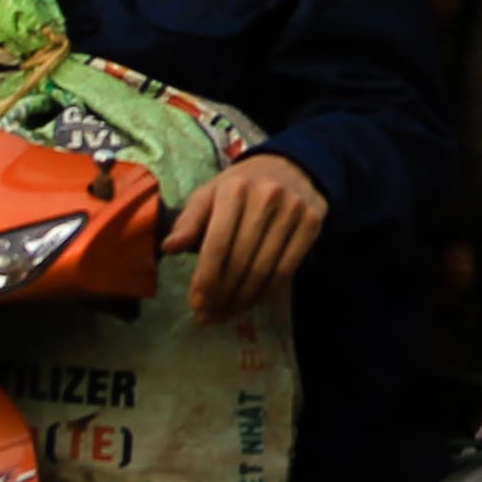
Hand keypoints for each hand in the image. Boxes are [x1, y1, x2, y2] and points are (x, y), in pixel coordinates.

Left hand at [164, 151, 329, 315]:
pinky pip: (287, 269)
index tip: (196, 304)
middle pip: (240, 261)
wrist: (290, 166)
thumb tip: (169, 247)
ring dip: (242, 299)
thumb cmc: (241, 186)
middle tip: (209, 316)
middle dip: (221, 295)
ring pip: (264, 270)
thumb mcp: (210, 194)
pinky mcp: (312, 222)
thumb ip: (188, 221)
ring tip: (227, 313)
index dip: (205, 279)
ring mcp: (293, 210)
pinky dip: (267, 292)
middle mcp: (266, 197)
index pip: (217, 244)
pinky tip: (252, 301)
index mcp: (234, 189)